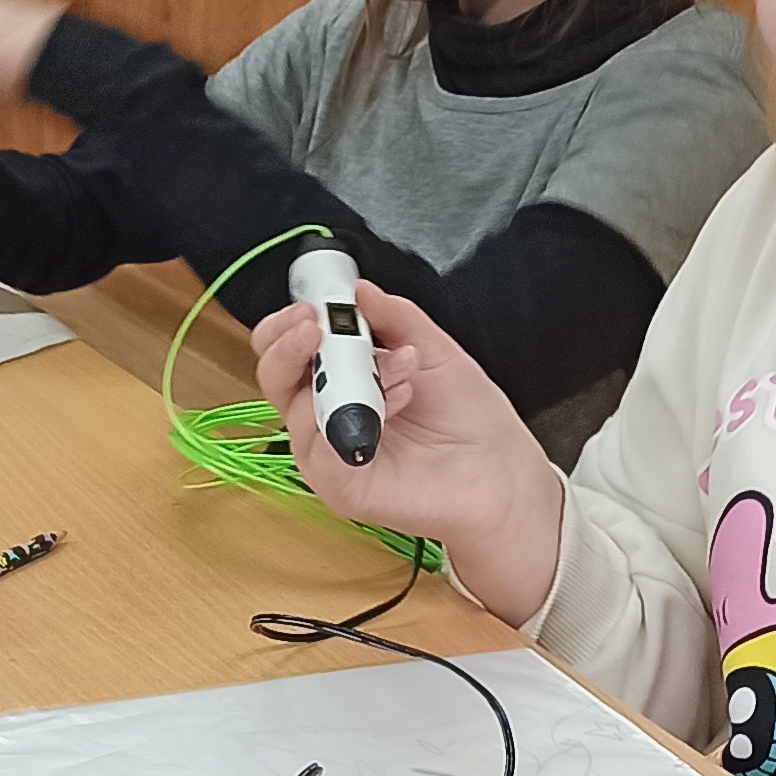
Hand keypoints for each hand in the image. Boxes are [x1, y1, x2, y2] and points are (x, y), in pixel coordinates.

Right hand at [248, 278, 569, 611]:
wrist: (502, 474)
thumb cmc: (469, 422)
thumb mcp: (435, 349)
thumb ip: (395, 317)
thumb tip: (357, 290)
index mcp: (340, 380)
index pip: (286, 349)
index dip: (289, 323)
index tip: (313, 301)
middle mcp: (325, 415)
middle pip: (273, 376)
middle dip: (290, 341)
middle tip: (317, 323)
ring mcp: (328, 452)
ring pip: (298, 407)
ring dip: (353, 374)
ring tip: (404, 367)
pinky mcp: (340, 486)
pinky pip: (322, 447)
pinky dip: (361, 413)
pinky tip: (401, 400)